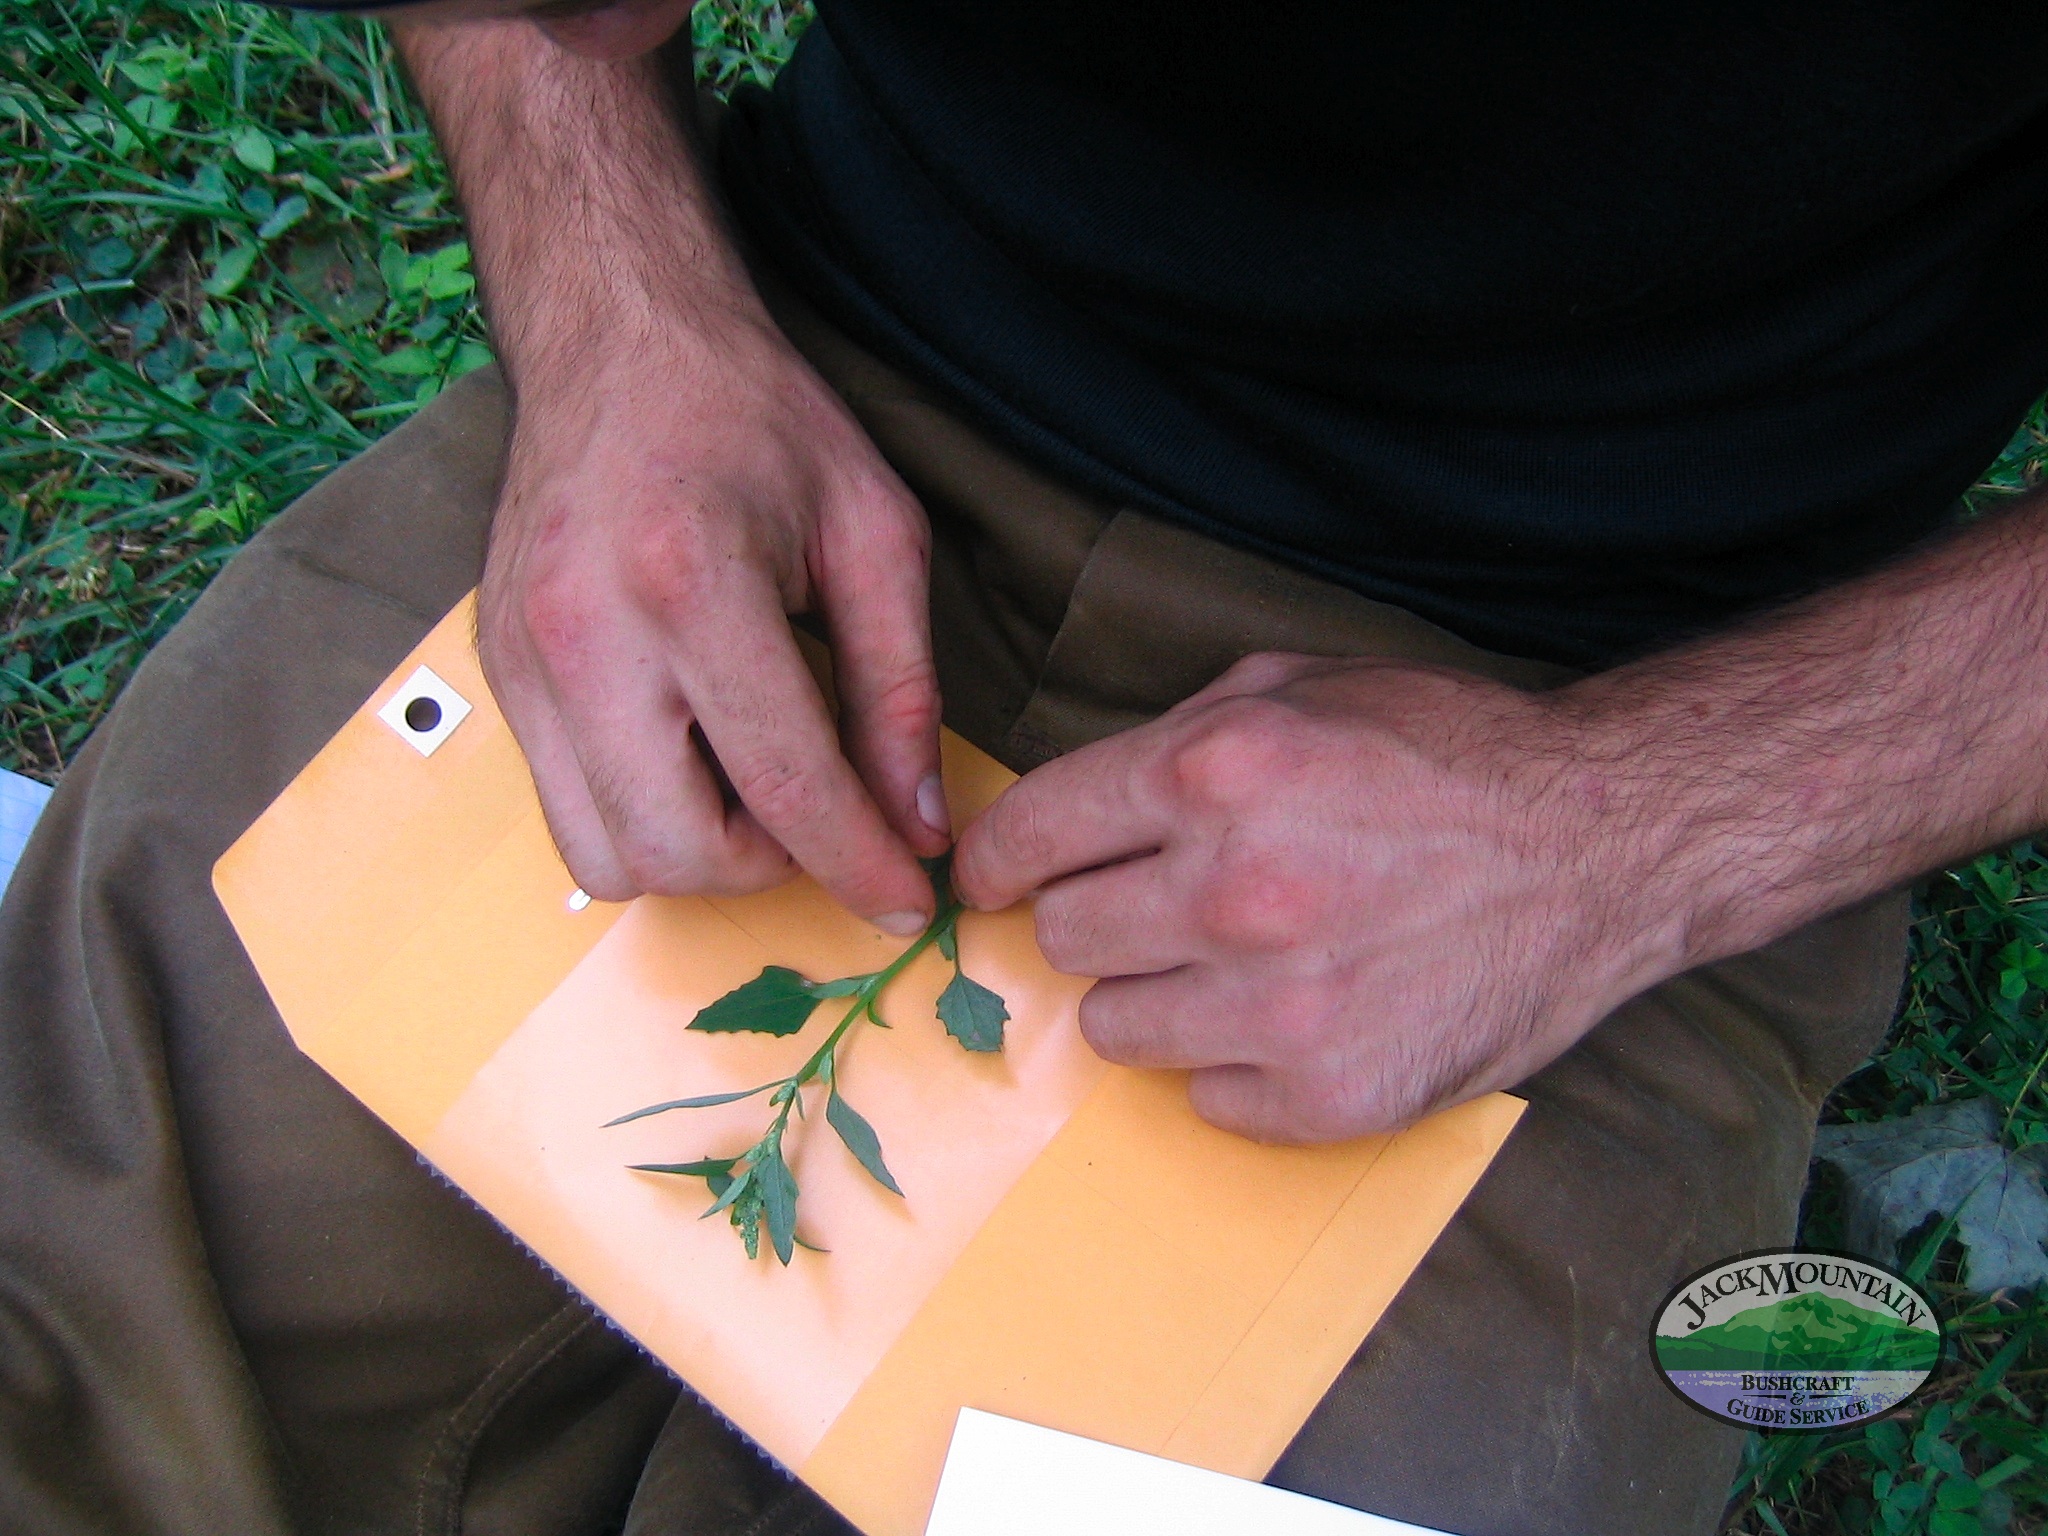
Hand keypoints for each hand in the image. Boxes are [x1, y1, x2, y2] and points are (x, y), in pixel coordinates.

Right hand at [478, 298, 949, 926]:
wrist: (617, 341)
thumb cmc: (755, 420)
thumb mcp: (873, 532)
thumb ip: (901, 688)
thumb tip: (919, 826)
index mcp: (692, 584)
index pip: (784, 786)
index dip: (860, 865)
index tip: (908, 900)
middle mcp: (586, 635)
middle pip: (678, 851)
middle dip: (770, 867)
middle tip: (821, 810)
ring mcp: (524, 662)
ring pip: (607, 859)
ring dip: (698, 853)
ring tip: (752, 777)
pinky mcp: (499, 675)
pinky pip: (566, 811)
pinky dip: (642, 818)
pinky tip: (693, 749)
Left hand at [953, 653, 1686, 1141]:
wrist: (1604, 845)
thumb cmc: (1446, 754)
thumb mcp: (1297, 687)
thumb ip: (1170, 739)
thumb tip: (1066, 811)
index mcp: (1212, 770)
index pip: (1028, 837)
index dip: (994, 863)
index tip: (992, 882)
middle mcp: (1233, 890)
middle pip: (1063, 939)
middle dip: (1098, 919)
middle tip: (1162, 907)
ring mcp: (1281, 1005)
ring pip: (1113, 1031)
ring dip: (1156, 997)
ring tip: (1236, 963)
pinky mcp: (1330, 1096)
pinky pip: (1204, 1101)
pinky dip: (1234, 1066)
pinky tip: (1298, 1015)